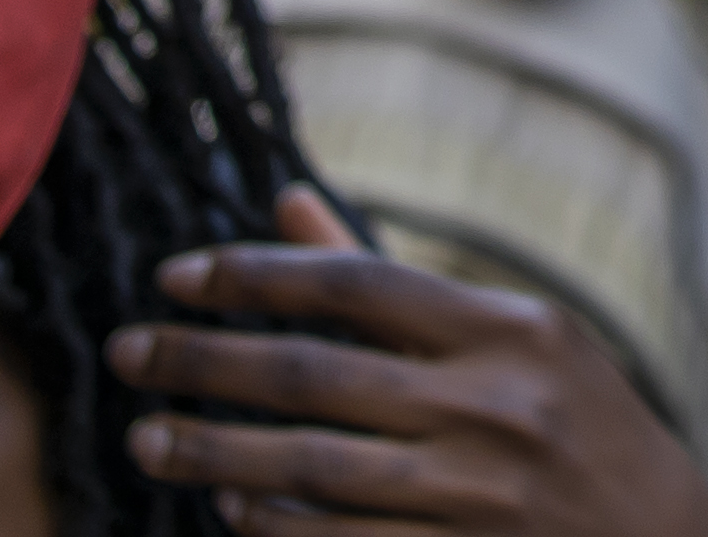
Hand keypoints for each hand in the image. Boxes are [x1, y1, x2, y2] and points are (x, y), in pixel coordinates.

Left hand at [114, 189, 707, 531]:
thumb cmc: (579, 423)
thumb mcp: (517, 338)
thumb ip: (395, 282)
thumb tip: (284, 203)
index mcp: (511, 328)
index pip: (356, 284)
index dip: (256, 276)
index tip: (177, 276)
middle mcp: (493, 404)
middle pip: (312, 373)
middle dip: (204, 361)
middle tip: (129, 353)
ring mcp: (474, 493)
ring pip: (306, 464)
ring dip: (211, 452)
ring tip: (146, 440)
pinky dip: (269, 525)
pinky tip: (226, 510)